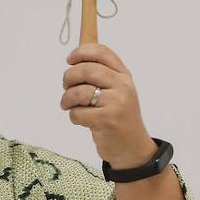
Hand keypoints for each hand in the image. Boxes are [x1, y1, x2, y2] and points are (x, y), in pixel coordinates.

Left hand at [60, 44, 157, 168]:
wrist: (132, 148)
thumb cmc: (119, 117)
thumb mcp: (118, 91)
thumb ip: (102, 75)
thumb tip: (74, 60)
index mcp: (124, 76)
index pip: (102, 52)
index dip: (81, 52)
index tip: (70, 60)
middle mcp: (122, 86)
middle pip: (86, 70)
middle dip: (68, 78)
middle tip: (66, 87)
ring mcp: (116, 103)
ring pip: (78, 92)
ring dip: (67, 99)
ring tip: (69, 105)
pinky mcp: (107, 120)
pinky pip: (77, 113)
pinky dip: (73, 117)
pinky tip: (81, 120)